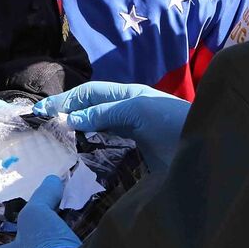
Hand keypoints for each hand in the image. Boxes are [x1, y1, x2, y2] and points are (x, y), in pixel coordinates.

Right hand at [39, 81, 189, 175]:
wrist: (206, 148)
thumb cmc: (174, 122)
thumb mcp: (137, 111)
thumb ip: (105, 114)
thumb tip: (70, 120)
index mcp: (128, 95)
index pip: (90, 94)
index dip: (65, 99)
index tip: (41, 110)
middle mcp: (130, 111)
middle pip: (92, 108)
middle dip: (68, 113)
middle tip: (43, 125)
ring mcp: (135, 132)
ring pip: (99, 127)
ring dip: (79, 131)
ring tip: (57, 139)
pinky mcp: (141, 152)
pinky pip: (111, 146)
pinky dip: (94, 148)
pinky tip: (83, 154)